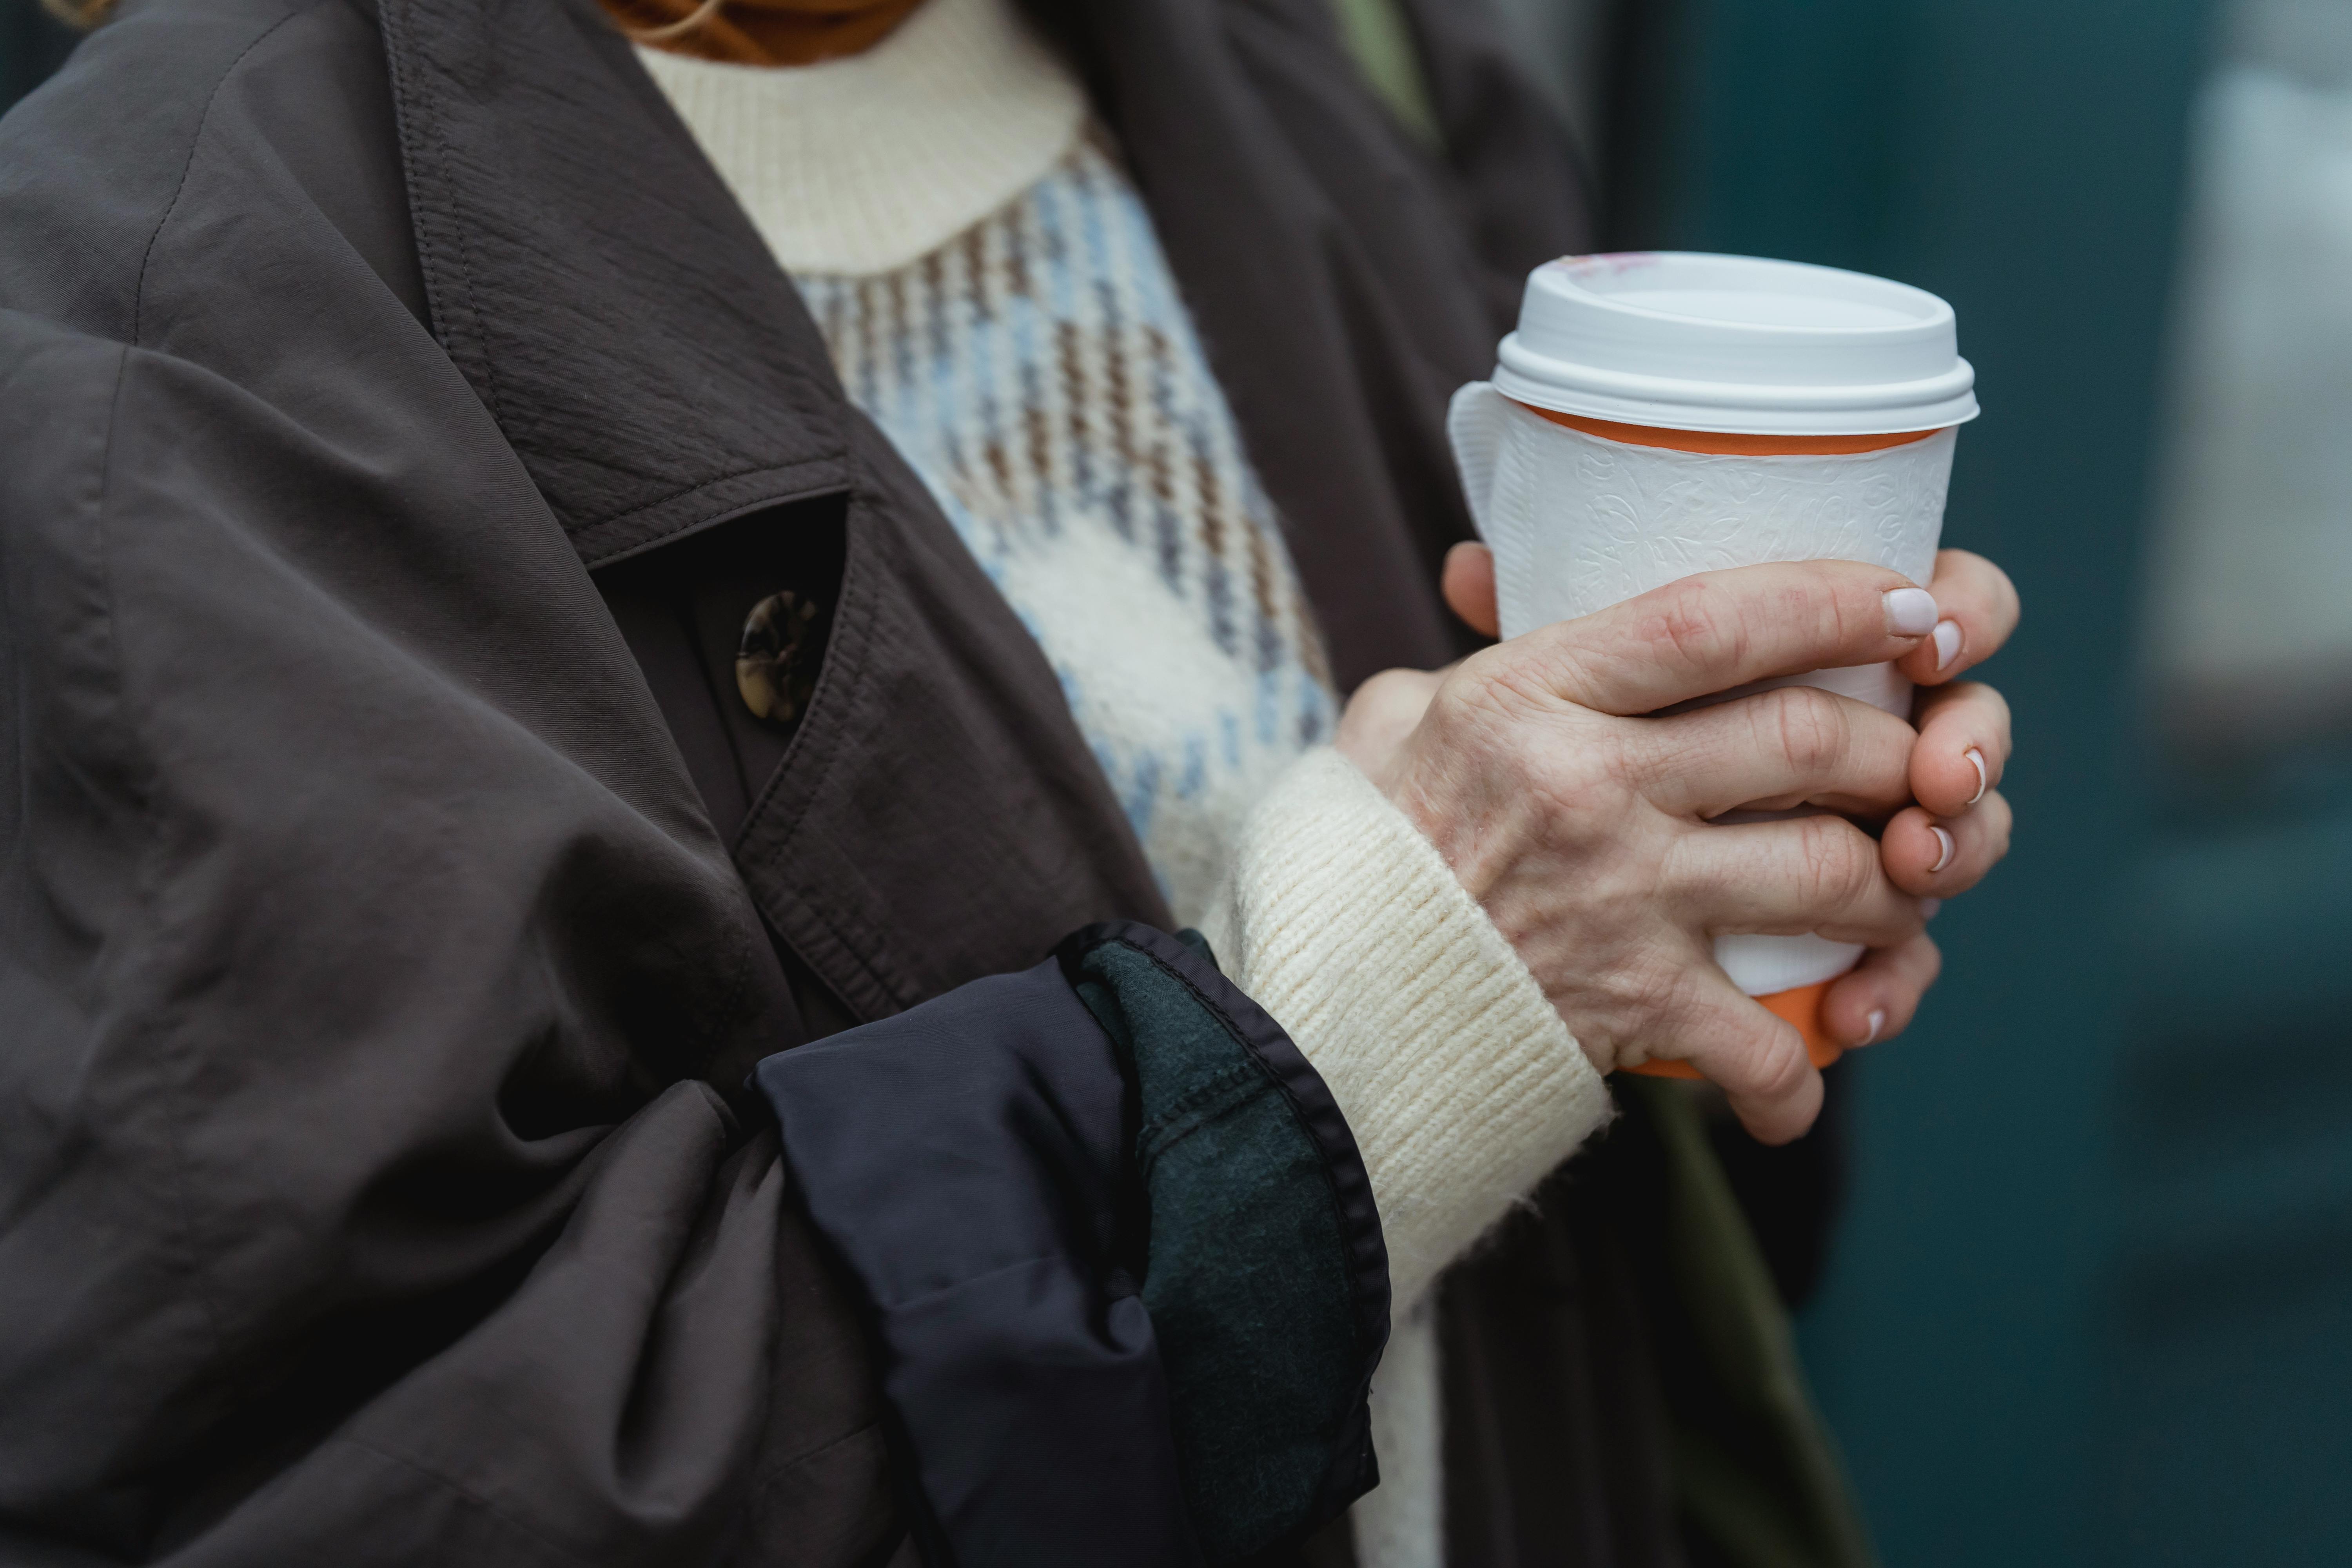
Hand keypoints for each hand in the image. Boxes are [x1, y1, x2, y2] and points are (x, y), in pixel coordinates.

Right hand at [1334, 546, 2017, 1143]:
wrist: (1311, 1009)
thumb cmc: (1358, 854)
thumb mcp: (1395, 722)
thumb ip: (1467, 657)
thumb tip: (1494, 584)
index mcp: (1530, 696)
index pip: (1714, 619)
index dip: (1833, 599)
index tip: (1905, 601)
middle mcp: (1588, 787)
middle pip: (1806, 737)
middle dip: (1896, 742)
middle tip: (1920, 750)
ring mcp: (1619, 899)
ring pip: (1831, 871)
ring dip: (1900, 882)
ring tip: (1907, 882)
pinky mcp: (1630, 1003)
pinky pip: (1765, 1039)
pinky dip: (1803, 1075)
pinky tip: (1809, 1079)